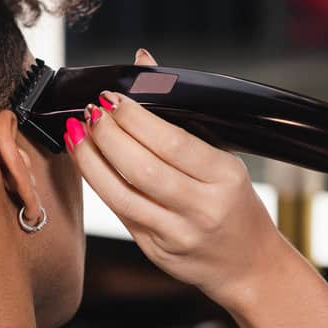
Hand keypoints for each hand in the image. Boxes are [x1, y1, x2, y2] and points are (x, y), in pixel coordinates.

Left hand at [68, 48, 286, 306]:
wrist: (250, 265)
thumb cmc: (236, 202)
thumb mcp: (224, 155)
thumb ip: (181, 114)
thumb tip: (144, 62)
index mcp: (225, 176)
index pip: (171, 142)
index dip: (135, 118)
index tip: (112, 97)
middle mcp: (203, 207)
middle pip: (142, 168)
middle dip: (107, 135)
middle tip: (90, 111)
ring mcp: (179, 234)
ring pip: (122, 195)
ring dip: (92, 160)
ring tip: (76, 133)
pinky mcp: (157, 253)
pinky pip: (121, 213)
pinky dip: (100, 184)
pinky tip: (89, 163)